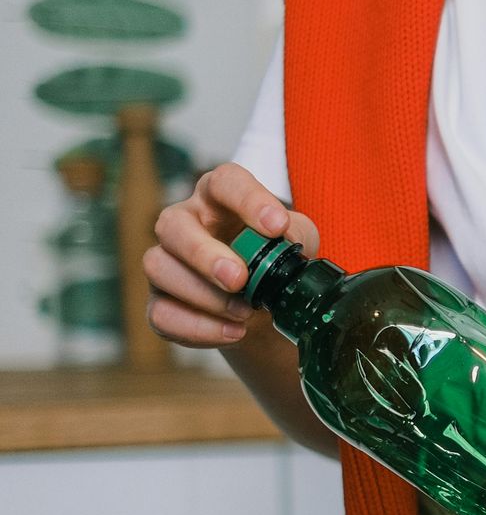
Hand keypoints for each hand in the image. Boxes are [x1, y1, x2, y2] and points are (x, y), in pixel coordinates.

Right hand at [147, 163, 317, 347]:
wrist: (262, 307)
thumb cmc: (274, 260)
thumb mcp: (297, 241)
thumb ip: (297, 235)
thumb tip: (288, 239)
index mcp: (220, 198)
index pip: (226, 182)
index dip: (249, 200)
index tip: (276, 226)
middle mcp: (185, 223)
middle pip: (173, 224)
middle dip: (205, 254)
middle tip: (239, 279)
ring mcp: (167, 262)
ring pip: (159, 267)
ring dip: (203, 295)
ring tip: (244, 313)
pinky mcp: (160, 302)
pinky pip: (161, 314)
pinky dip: (198, 328)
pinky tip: (232, 332)